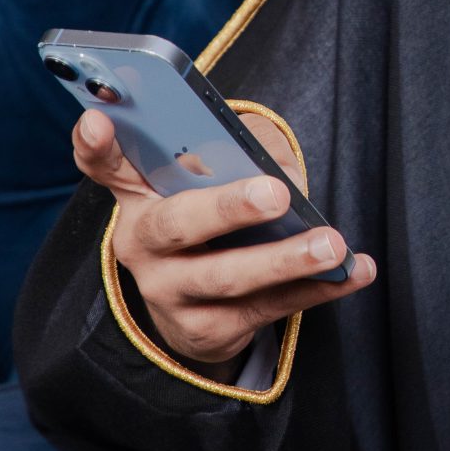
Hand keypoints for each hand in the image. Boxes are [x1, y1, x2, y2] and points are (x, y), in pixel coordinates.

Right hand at [73, 107, 375, 367]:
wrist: (198, 308)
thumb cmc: (210, 218)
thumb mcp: (210, 177)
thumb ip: (237, 149)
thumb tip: (277, 165)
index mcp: (138, 194)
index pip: (104, 164)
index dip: (95, 144)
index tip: (98, 121)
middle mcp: (143, 244)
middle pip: (176, 224)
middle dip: (228, 208)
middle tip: (276, 194)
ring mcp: (170, 292)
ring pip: (227, 277)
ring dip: (285, 259)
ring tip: (331, 243)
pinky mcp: (208, 329)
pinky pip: (269, 308)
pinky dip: (318, 289)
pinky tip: (354, 270)